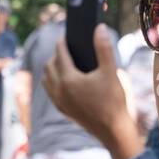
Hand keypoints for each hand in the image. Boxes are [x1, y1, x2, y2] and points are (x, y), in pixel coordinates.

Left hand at [43, 26, 137, 153]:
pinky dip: (52, 81)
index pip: (60, 54)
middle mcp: (59, 90)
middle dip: (56, 54)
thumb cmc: (113, 101)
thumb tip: (100, 28)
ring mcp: (59, 102)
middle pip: (49, 65)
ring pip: (46, 79)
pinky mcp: (62, 110)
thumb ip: (104, 48)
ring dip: (51, 68)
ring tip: (63, 62)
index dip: (62, 42)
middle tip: (66, 48)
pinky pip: (50, 91)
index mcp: (69, 79)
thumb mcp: (110, 72)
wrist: (112, 131)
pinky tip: (64, 80)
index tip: (65, 36)